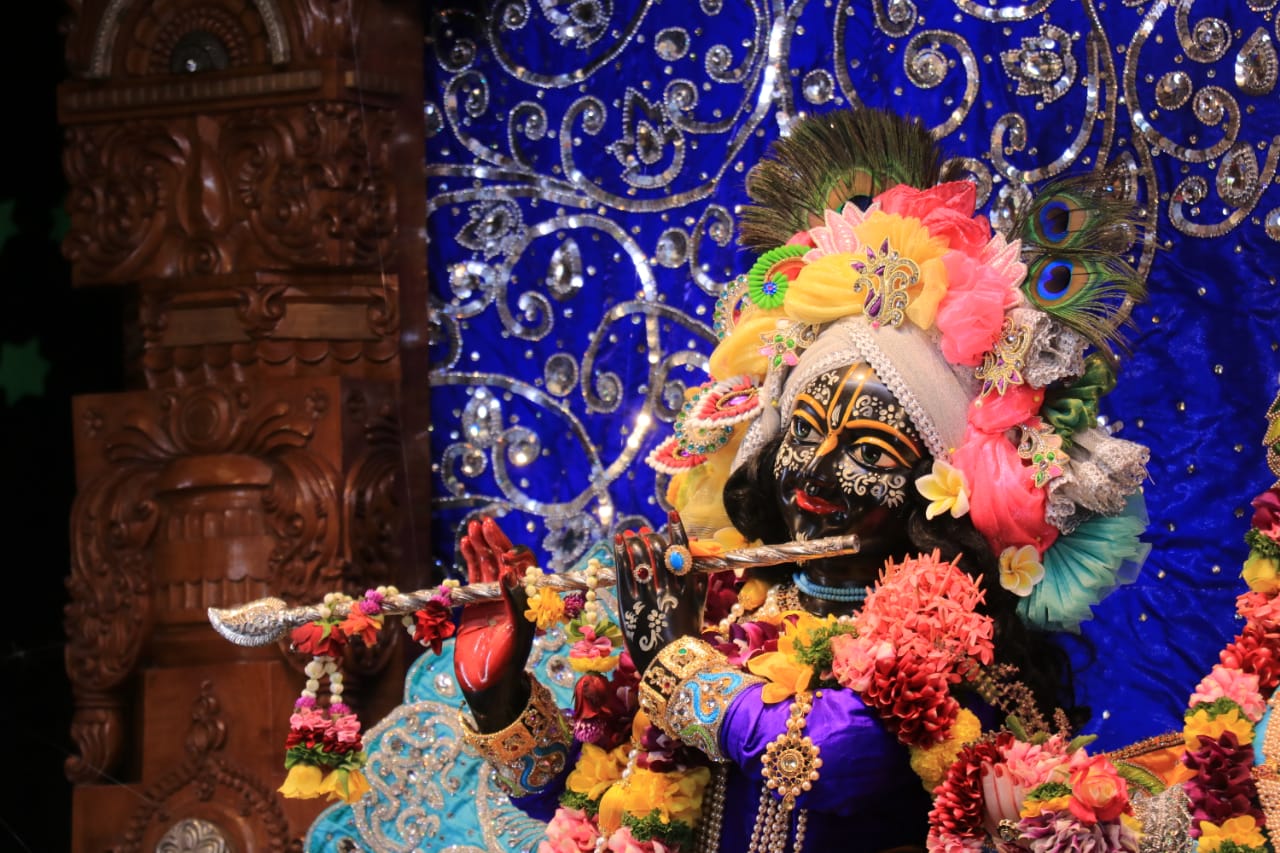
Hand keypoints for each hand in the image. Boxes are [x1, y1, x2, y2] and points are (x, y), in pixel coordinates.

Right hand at [454, 517, 536, 731]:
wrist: (486, 687)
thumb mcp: (516, 636)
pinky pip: (473, 578)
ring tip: (472, 529)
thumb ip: (514, 605)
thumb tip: (509, 572)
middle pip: (504, 562)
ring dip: (481, 547)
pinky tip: (465, 545)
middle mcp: (511, 598)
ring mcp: (492, 601)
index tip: (503, 545)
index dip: (514, 554)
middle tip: (484, 523)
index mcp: (526, 603)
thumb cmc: (506, 665)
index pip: (524, 569)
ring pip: (487, 566)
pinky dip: (470, 561)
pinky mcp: (474, 607)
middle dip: (496, 542)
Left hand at [613, 511, 706, 673]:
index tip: (671, 514)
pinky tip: (618, 542)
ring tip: (630, 534)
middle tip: (645, 532)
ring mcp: (648, 594)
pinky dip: (621, 554)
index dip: (676, 529)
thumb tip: (696, 555)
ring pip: (641, 558)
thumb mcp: (699, 604)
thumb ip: (698, 579)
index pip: (682, 549)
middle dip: (651, 537)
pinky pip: (623, 572)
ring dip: (635, 541)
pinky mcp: (629, 603)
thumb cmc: (687, 634)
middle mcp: (668, 586)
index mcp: (688, 585)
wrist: (671, 663)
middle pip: (659, 550)